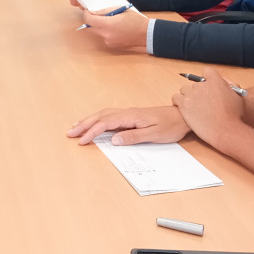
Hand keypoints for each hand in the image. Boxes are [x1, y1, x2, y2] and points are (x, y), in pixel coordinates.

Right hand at [67, 106, 190, 145]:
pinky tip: (94, 123)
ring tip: (76, 127)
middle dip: (84, 124)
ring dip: (89, 120)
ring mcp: (129, 113)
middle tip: (70, 132)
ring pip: (103, 114)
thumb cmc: (171, 126)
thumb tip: (113, 140)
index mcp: (131, 116)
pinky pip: (110, 116)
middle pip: (100, 116)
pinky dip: (98, 119)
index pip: (105, 123)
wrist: (183, 115)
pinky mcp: (131, 116)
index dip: (92, 132)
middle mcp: (127, 112)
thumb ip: (133, 137)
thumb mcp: (154, 134)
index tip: (82, 141)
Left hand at [81, 8, 147, 49]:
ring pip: (96, 32)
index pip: (89, 20)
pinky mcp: (111, 45)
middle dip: (92, 20)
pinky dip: (105, 31)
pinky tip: (114, 28)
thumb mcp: (120, 10)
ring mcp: (108, 41)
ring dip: (98, 26)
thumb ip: (105, 11)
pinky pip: (103, 37)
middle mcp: (106, 35)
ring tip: (109, 20)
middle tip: (97, 14)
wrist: (146, 34)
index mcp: (108, 24)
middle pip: (90, 27)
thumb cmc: (136, 20)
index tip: (88, 11)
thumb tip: (93, 12)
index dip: (87, 14)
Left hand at [171, 66, 245, 146]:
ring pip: (184, 90)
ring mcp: (191, 94)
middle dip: (198, 92)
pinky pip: (175, 98)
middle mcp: (202, 85)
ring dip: (188, 97)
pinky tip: (184, 109)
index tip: (208, 85)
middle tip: (202, 102)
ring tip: (194, 108)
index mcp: (216, 81)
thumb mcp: (237, 97)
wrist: (226, 131)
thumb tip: (224, 84)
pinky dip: (178, 102)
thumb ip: (229, 87)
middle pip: (195, 83)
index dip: (207, 78)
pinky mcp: (183, 104)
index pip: (207, 71)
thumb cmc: (234, 116)